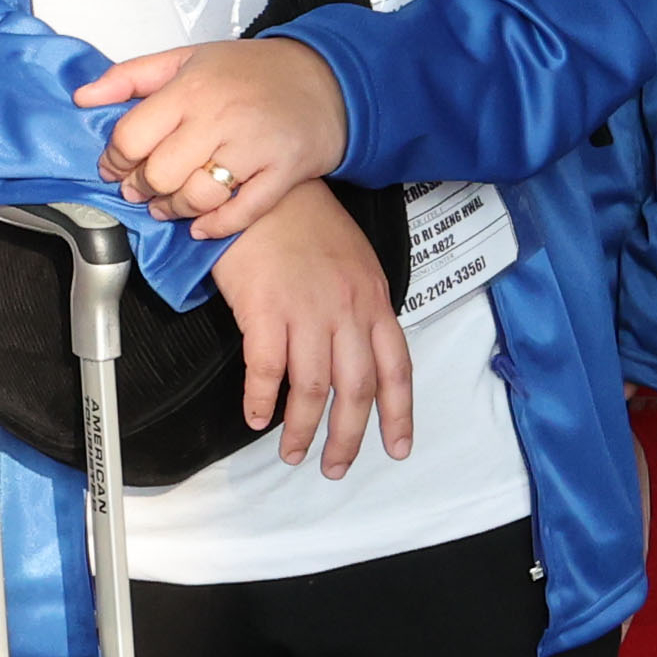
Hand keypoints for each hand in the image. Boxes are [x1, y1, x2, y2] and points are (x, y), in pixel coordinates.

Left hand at [77, 38, 348, 236]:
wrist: (328, 78)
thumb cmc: (256, 71)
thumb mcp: (189, 58)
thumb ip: (132, 76)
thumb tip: (83, 97)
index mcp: (193, 88)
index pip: (132, 137)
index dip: (115, 160)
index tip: (117, 165)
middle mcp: (221, 117)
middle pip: (159, 173)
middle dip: (142, 189)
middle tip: (143, 188)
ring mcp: (255, 146)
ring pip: (196, 197)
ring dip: (175, 209)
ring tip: (171, 205)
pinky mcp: (283, 171)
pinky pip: (242, 212)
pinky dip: (216, 226)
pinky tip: (203, 224)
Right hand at [209, 179, 412, 476]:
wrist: (264, 190)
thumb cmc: (305, 224)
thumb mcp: (354, 263)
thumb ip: (359, 308)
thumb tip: (356, 352)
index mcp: (374, 301)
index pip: (397, 369)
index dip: (399, 414)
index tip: (397, 447)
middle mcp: (348, 311)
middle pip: (357, 389)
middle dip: (348, 436)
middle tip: (336, 466)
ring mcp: (308, 311)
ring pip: (314, 388)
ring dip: (303, 429)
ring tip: (293, 452)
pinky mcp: (266, 310)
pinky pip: (266, 370)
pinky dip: (261, 400)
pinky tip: (256, 416)